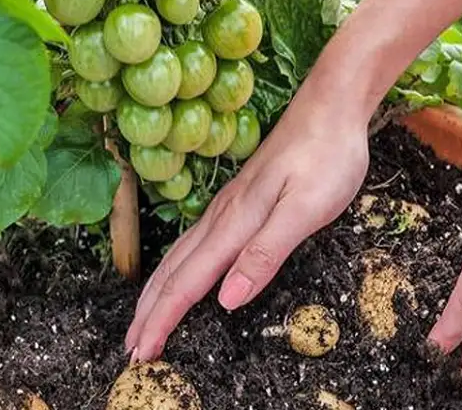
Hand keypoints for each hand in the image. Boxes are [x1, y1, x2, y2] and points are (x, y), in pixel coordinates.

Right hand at [125, 80, 371, 362]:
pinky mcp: (238, 201)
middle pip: (174, 271)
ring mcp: (227, 207)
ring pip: (180, 256)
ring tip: (143, 318)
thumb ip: (265, 253)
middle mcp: (222, 216)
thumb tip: (227, 299)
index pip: (188, 282)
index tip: (141, 352)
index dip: (162, 319)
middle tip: (131, 348)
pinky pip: (195, 243)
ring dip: (158, 291)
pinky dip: (178, 268)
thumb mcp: (304, 210)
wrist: (330, 108)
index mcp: (235, 223)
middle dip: (149, 312)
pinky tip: (179, 273)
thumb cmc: (325, 157)